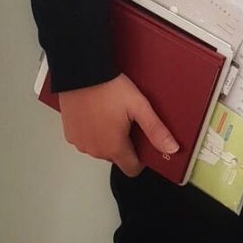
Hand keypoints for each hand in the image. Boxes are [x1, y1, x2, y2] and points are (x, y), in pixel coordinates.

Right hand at [59, 73, 178, 176]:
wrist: (82, 73)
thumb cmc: (110, 88)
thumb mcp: (139, 106)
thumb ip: (156, 130)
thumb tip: (172, 150)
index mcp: (114, 148)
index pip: (132, 169)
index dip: (141, 158)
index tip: (142, 140)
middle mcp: (96, 151)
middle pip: (116, 157)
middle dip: (124, 143)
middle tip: (127, 120)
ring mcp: (81, 144)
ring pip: (100, 149)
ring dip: (107, 138)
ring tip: (110, 113)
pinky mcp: (70, 135)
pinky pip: (86, 140)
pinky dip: (92, 132)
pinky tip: (95, 113)